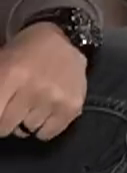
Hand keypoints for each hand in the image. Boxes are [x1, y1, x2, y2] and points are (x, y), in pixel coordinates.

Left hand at [0, 22, 87, 140]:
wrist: (65, 39)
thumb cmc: (23, 52)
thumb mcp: (1, 63)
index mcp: (11, 74)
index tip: (2, 109)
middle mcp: (34, 89)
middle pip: (6, 127)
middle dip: (6, 119)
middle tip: (13, 105)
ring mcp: (56, 99)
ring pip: (27, 130)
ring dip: (25, 121)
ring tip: (31, 104)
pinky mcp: (73, 107)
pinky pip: (47, 133)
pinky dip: (43, 127)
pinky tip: (45, 111)